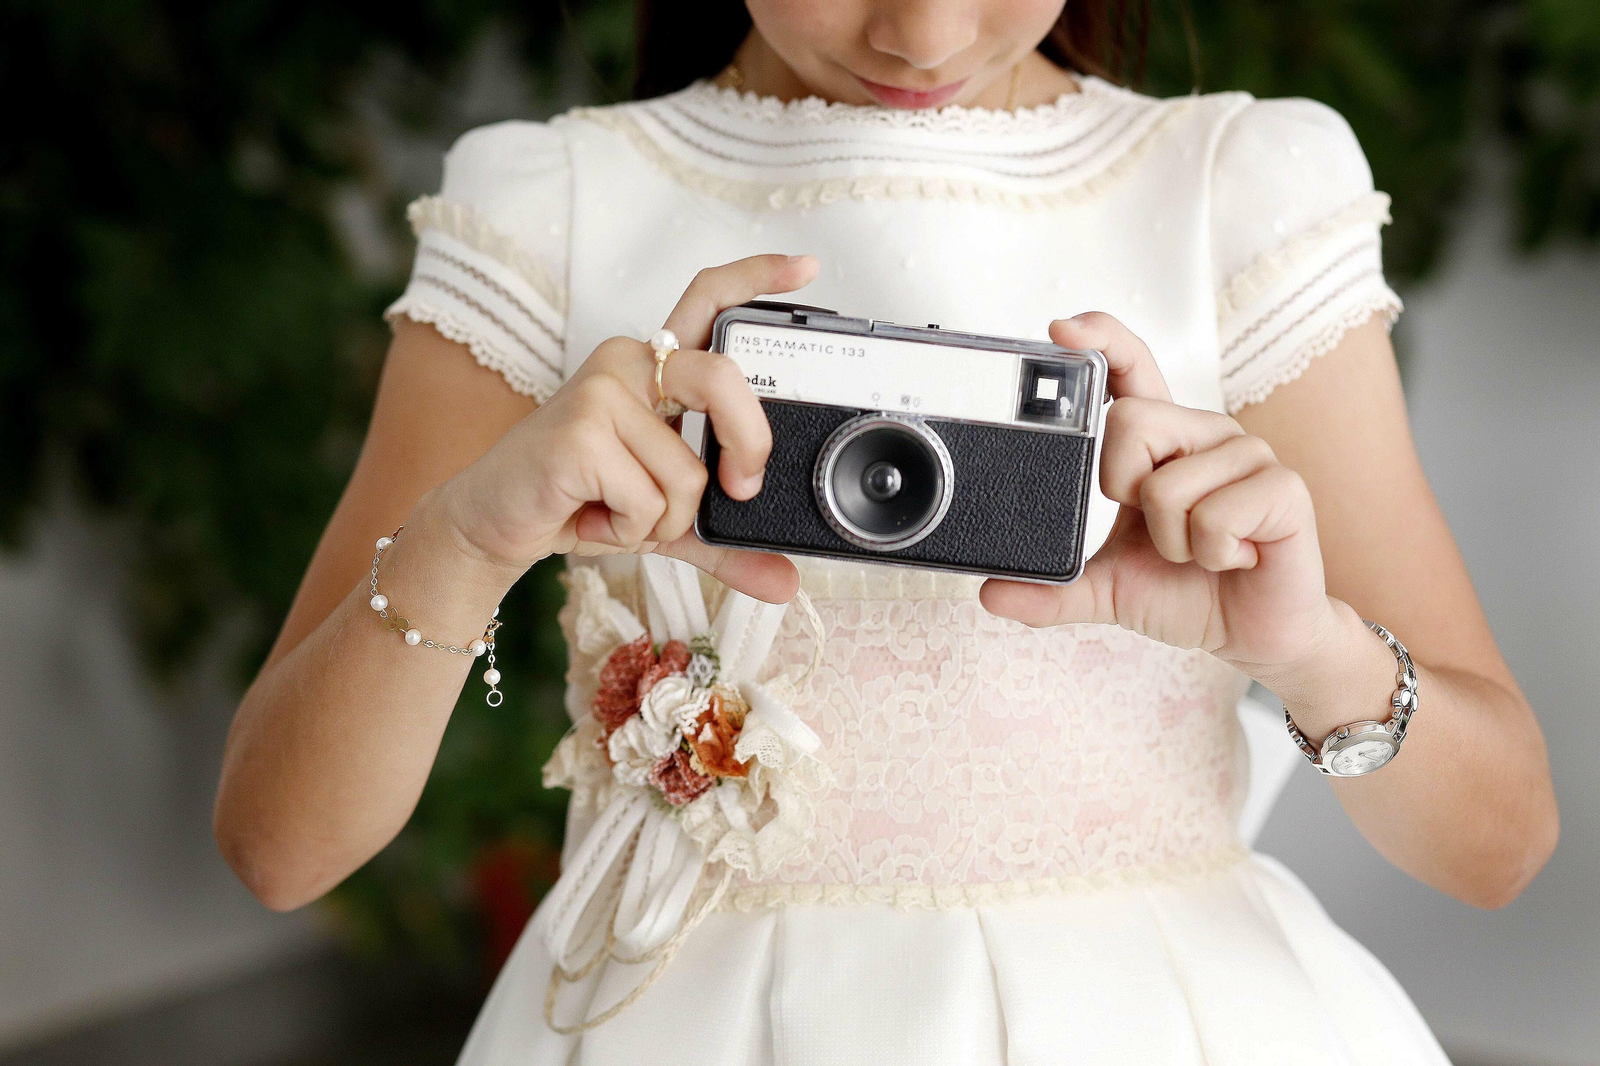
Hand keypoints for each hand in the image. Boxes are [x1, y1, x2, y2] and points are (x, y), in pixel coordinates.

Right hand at [439, 253, 819, 603]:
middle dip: (748, 446)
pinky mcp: (580, 432)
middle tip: (741, 487)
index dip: (757, 278)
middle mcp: (630, 363)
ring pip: (689, 472)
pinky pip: (649, 501)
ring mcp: (601, 392)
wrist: (491, 523)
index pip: (708, 301)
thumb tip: (786, 583)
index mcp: (655, 368)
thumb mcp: (666, 521)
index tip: (807, 267)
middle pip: (724, 380)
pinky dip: (630, 530)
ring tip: (617, 512)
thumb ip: (726, 542)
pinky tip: (592, 517)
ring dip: (663, 519)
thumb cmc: (578, 502)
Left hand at [978, 312, 1345, 677]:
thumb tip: (991, 594)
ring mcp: (1248, 455)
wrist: (1255, 634)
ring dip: (1171, 542)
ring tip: (1199, 551)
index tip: (1060, 331)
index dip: (1101, 339)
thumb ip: (1053, 588)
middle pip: (1130, 422)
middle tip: (1156, 527)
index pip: (1130, 367)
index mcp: (1163, 439)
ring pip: (1167, 486)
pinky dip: (1210, 554)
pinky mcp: (1284, 489)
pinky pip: (1214, 518)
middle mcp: (1204, 433)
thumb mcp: (1108, 588)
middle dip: (1124, 490)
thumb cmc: (1189, 591)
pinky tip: (1234, 558)